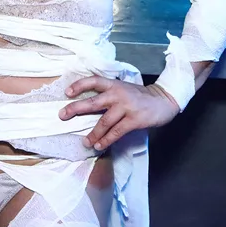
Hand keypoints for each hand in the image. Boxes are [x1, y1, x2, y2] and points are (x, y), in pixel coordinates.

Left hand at [59, 77, 179, 150]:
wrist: (163, 100)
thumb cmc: (140, 96)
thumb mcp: (123, 88)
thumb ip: (109, 94)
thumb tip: (88, 105)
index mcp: (114, 84)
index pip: (93, 81)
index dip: (79, 85)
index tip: (67, 93)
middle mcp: (118, 94)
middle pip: (93, 102)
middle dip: (75, 109)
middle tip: (62, 115)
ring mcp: (126, 107)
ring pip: (104, 121)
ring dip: (93, 133)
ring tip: (85, 142)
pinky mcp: (134, 119)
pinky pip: (116, 131)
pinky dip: (106, 139)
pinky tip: (99, 145)